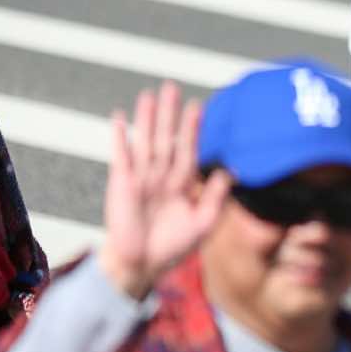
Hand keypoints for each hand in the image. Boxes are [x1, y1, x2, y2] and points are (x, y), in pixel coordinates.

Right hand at [97, 83, 230, 301]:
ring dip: (147, 118)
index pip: (189, 149)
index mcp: (182, 182)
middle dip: (170, 114)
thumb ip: (215, 196)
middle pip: (167, 138)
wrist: (142, 264)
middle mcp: (162, 175)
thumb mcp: (203, 222)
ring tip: (149, 95)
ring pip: (146, 140)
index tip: (199, 106)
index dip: (193, 128)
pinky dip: (120, 136)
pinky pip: (121, 155)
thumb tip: (232, 170)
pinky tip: (119, 117)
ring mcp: (141, 176)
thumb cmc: (173, 247)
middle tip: (172, 87)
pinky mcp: (122, 182)